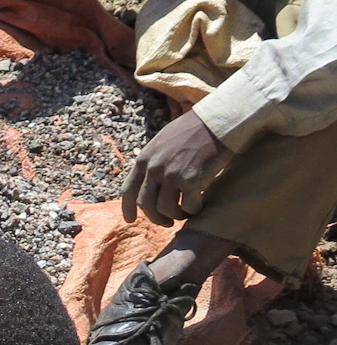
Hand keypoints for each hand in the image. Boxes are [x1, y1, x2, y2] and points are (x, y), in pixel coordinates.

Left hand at [119, 112, 236, 226]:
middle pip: (146, 204)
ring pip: (165, 209)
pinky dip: (193, 210)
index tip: (130, 220)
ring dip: (175, 216)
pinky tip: (199, 206)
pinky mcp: (191, 180)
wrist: (217, 122)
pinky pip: (188, 206)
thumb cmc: (193, 129)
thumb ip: (153, 160)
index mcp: (144, 159)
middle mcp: (154, 168)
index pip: (128, 190)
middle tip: (166, 222)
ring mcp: (171, 175)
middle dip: (155, 217)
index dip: (128, 208)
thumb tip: (149, 180)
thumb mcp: (163, 141)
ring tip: (184, 214)